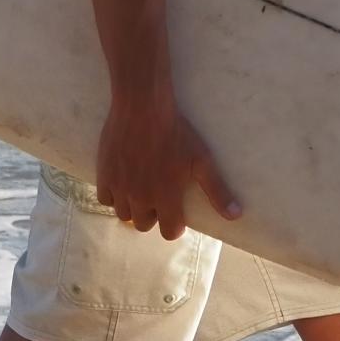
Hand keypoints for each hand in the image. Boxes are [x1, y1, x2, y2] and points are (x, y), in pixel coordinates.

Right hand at [95, 93, 240, 240]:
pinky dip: (113, 195)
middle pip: (144, 225)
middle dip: (153, 215)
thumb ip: (217, 191)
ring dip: (133, 207)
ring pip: (124, 215)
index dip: (175, 225)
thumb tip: (235, 216)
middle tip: (158, 196)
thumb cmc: (176, 132)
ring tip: (140, 190)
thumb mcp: (201, 160)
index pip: (169, 232)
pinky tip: (123, 182)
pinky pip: (105, 199)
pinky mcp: (104, 175)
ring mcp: (120, 188)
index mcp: (166, 198)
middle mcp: (141, 198)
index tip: (176, 211)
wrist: (142, 107)